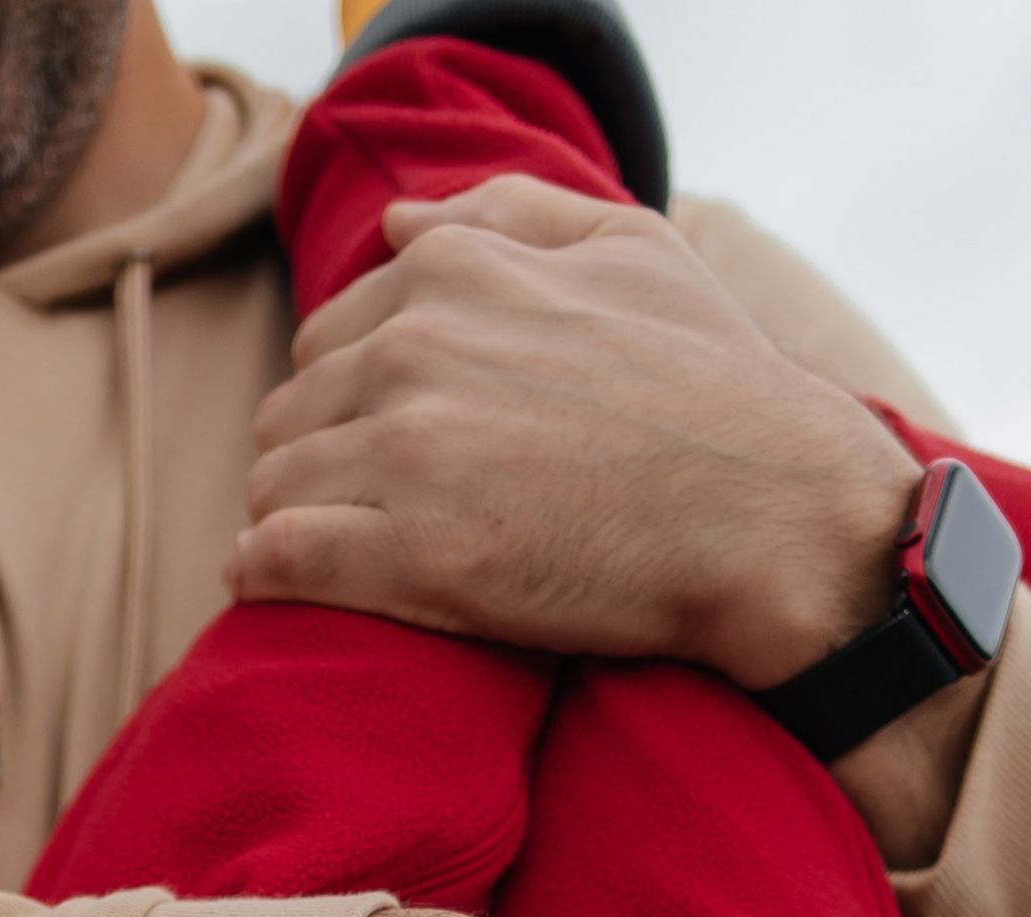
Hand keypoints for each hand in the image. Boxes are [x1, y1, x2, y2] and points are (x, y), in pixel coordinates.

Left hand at [231, 177, 922, 694]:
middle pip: (290, 411)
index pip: (329, 335)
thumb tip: (397, 222)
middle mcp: (415, 349)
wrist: (766, 510)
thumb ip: (506, 216)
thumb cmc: (710, 380)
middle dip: (316, 456)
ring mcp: (408, 454)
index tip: (384, 444)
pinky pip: (276, 556)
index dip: (349, 398)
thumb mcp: (629, 247)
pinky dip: (264, 572)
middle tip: (366, 509)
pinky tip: (277, 585)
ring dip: (290, 517)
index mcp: (454, 271)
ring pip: (272, 483)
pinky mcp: (412, 558)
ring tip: (338, 552)